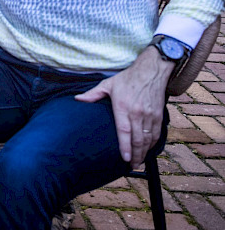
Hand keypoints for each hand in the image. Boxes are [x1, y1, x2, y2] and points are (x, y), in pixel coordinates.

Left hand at [75, 48, 173, 166]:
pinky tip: (148, 151)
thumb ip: (93, 94)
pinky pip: (157, 134)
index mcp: (123, 106)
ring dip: (144, 152)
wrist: (152, 71)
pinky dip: (152, 144)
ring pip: (148, 139)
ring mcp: (150, 115)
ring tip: (138, 162)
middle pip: (137, 139)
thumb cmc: (128, 78)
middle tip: (131, 166)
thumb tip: (77, 99)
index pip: (124, 131)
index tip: (124, 158)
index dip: (125, 146)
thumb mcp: (108, 84)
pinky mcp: (159, 115)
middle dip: (135, 155)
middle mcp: (138, 113)